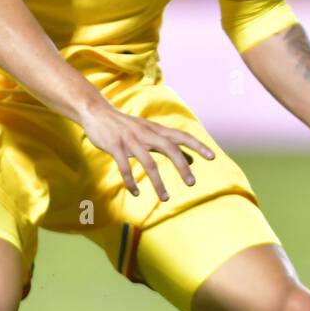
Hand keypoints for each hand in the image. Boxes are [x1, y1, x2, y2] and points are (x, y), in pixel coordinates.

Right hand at [78, 101, 214, 201]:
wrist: (97, 113)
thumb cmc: (126, 125)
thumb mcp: (149, 131)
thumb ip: (168, 144)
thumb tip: (191, 159)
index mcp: (155, 129)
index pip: (181, 136)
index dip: (197, 145)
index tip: (212, 156)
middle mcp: (146, 134)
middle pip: (169, 149)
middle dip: (182, 166)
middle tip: (192, 183)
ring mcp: (130, 140)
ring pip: (148, 162)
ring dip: (158, 182)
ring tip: (165, 197)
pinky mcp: (115, 147)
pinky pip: (125, 167)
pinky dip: (131, 181)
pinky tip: (135, 192)